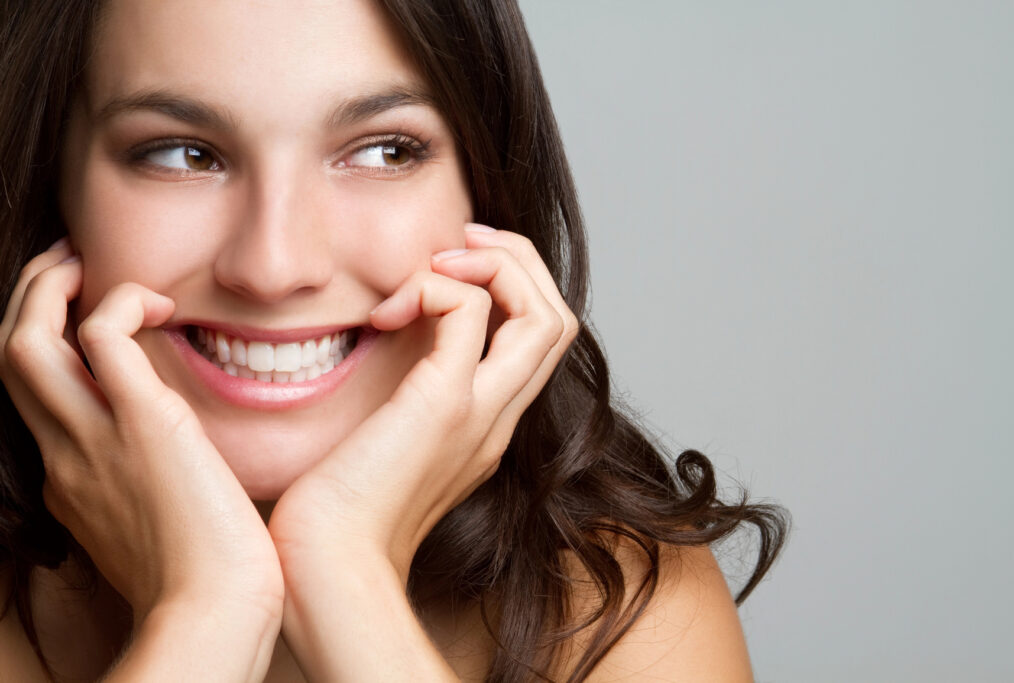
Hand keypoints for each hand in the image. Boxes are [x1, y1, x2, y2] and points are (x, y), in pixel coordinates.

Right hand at [0, 240, 282, 678]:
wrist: (217, 606)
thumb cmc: (205, 575)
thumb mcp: (152, 531)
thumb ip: (144, 493)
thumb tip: (171, 470)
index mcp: (68, 482)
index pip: (36, 402)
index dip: (49, 351)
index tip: (81, 322)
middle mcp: (64, 456)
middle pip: (9, 361)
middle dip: (27, 302)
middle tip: (65, 266)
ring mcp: (93, 439)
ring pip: (25, 343)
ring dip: (47, 289)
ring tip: (84, 261)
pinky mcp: (142, 421)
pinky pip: (103, 335)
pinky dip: (121, 301)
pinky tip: (162, 302)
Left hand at [266, 225, 576, 678]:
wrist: (325, 567)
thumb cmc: (336, 514)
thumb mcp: (381, 448)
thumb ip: (399, 404)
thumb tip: (380, 346)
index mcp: (486, 427)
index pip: (538, 342)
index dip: (512, 289)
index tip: (452, 269)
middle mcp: (498, 418)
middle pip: (559, 319)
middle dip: (519, 261)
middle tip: (462, 242)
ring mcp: (481, 412)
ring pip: (545, 313)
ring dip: (498, 264)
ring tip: (441, 261)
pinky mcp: (444, 404)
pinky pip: (471, 311)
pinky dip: (438, 285)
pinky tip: (389, 308)